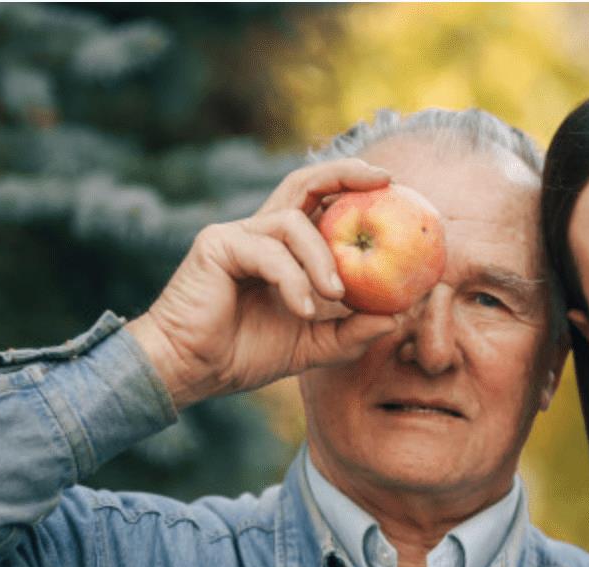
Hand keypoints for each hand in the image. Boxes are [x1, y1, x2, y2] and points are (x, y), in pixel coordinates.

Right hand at [126, 159, 399, 409]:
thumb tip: (398, 318)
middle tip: (384, 183)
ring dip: (323, 258)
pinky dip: (293, 279)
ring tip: (336, 295)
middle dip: (346, 173)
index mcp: (284, 248)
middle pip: (305, 181)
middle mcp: (261, 232)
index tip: (394, 187)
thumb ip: (352, 333)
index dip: (354, 187)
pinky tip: (303, 310)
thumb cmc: (245, 355)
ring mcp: (237, 235)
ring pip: (293, 222)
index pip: (322, 203)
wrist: (191, 371)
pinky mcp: (217, 246)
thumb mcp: (314, 346)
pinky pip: (269, 252)